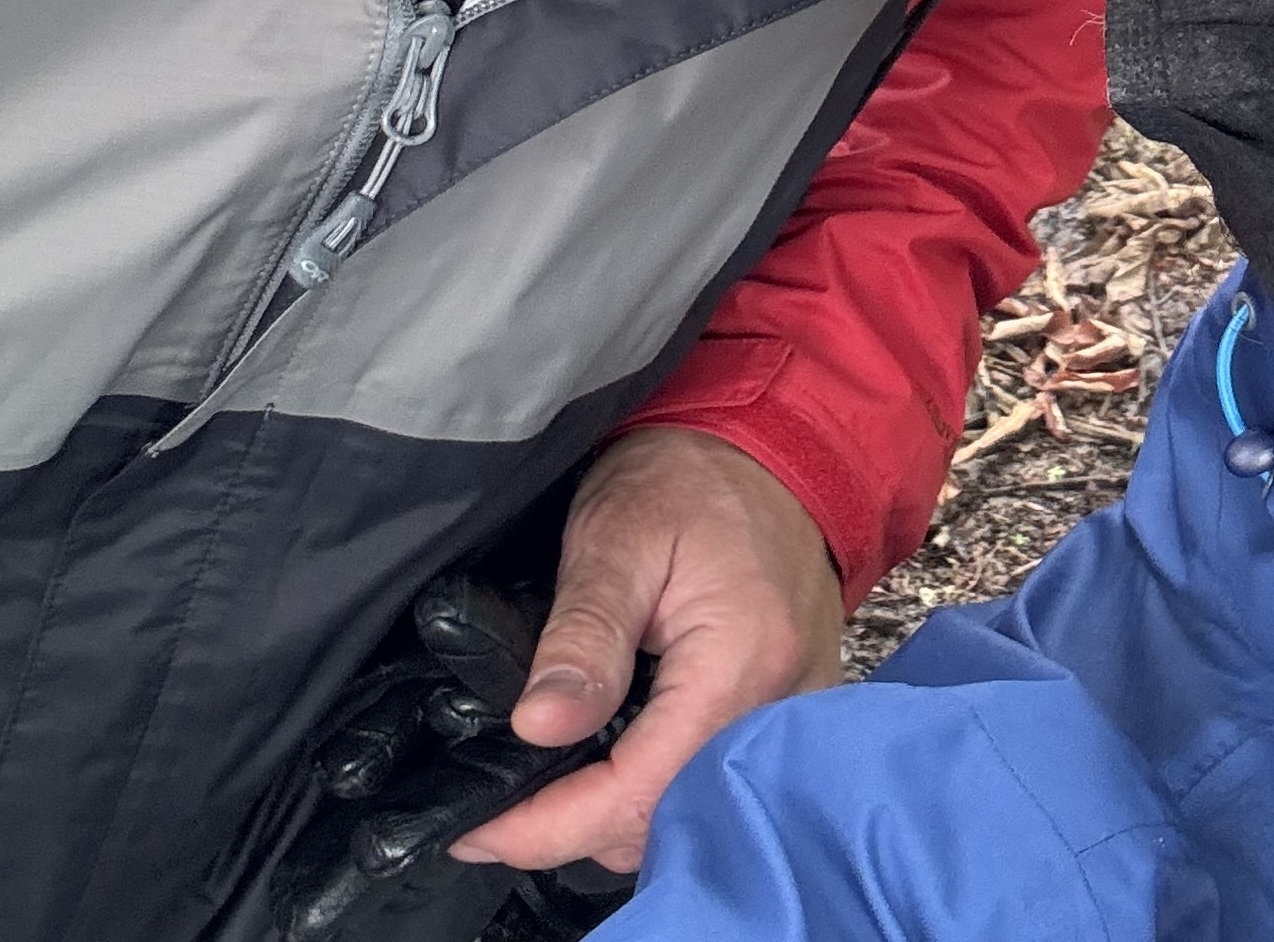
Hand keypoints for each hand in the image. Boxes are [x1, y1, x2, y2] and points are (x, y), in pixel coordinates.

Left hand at [449, 427, 842, 875]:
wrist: (769, 441)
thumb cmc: (689, 477)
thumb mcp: (617, 535)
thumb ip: (584, 634)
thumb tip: (538, 728)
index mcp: (741, 662)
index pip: (639, 793)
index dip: (550, 828)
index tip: (475, 833)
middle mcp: (783, 706)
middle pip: (671, 822)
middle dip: (576, 831)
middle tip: (499, 815)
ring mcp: (798, 711)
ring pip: (697, 812)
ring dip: (619, 814)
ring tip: (545, 796)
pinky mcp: (793, 708)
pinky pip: (721, 779)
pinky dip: (662, 787)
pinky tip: (613, 767)